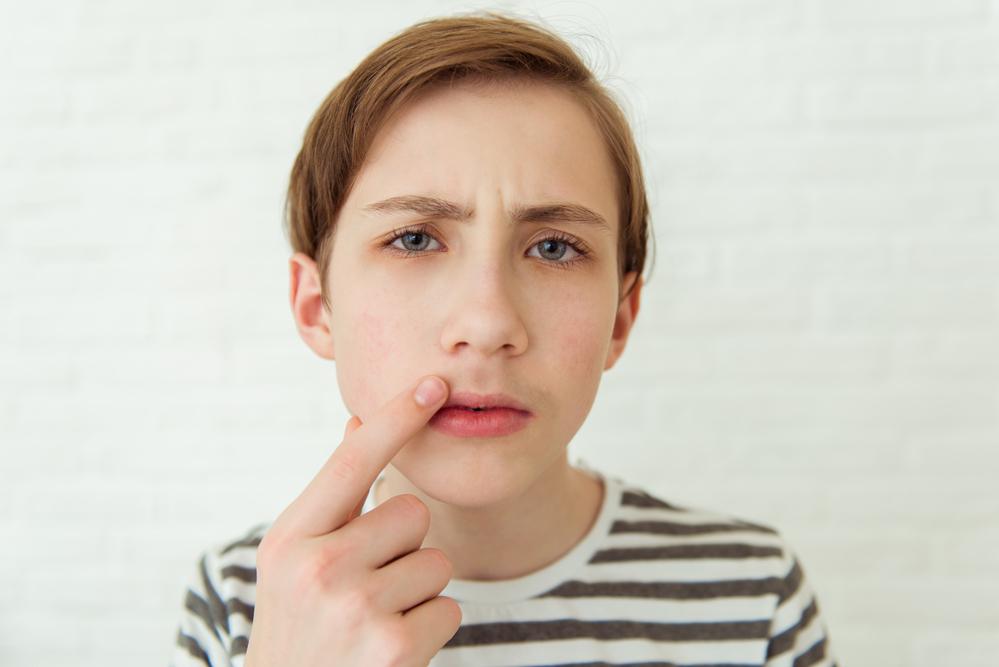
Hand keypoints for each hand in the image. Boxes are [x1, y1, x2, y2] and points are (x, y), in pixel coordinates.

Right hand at [244, 376, 459, 666]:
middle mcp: (317, 567)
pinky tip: (389, 649)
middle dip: (403, 547)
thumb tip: (358, 423)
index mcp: (291, 538)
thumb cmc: (301, 624)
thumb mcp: (295, 558)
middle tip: (366, 587)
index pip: (354, 462)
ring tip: (373, 620)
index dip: (396, 419)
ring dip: (417, 591)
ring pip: (436, 561)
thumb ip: (332, 496)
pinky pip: (449, 608)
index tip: (433, 384)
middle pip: (411, 513)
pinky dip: (430, 629)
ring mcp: (355, 608)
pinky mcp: (393, 646)